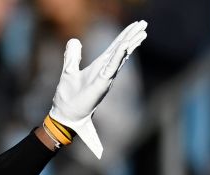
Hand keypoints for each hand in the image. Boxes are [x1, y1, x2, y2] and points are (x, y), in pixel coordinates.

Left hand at [49, 20, 147, 158]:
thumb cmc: (69, 97)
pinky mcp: (101, 84)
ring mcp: (105, 78)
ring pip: (120, 57)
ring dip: (130, 44)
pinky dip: (118, 57)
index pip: (114, 48)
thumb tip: (74, 40)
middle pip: (121, 50)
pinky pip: (111, 67)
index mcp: (99, 67)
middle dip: (132, 36)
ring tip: (141, 32)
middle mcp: (105, 71)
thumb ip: (73, 56)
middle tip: (144, 23)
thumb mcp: (69, 71)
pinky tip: (124, 46)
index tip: (136, 25)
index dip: (125, 36)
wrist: (66, 115)